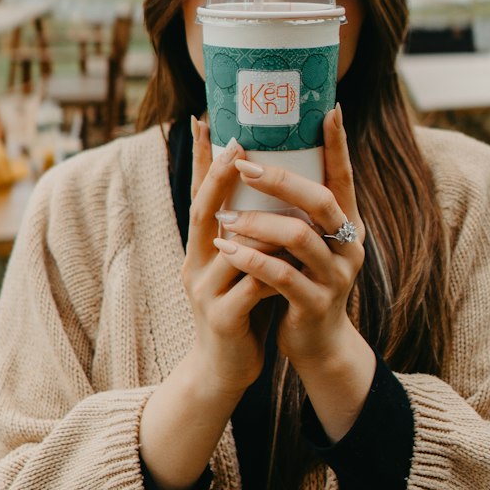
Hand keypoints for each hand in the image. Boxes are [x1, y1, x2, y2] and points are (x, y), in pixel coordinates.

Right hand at [181, 118, 274, 399]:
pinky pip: (252, 286)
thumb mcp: (241, 266)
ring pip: (235, 246)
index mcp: (202, 247)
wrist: (223, 371)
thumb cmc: (241, 309)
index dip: (201, 158)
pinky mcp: (223, 319)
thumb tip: (278, 186)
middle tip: (239, 142)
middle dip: (221, 174)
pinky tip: (292, 261)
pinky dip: (273, 269)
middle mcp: (198, 262)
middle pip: (204, 210)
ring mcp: (206, 291)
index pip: (199, 193)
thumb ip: (252, 234)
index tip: (203, 118)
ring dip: (261, 222)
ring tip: (284, 195)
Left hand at [212, 105, 365, 373]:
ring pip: (298, 237)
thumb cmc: (303, 281)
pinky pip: (281, 276)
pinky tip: (226, 249)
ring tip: (223, 214)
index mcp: (347, 223)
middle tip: (243, 162)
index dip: (338, 143)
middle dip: (279, 178)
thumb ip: (297, 210)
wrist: (318, 344)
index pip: (344, 175)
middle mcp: (348, 245)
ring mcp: (336, 276)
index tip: (328, 109)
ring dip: (257, 221)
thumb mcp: (307, 243)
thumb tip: (264, 159)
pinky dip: (251, 259)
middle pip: (319, 200)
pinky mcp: (316, 305)